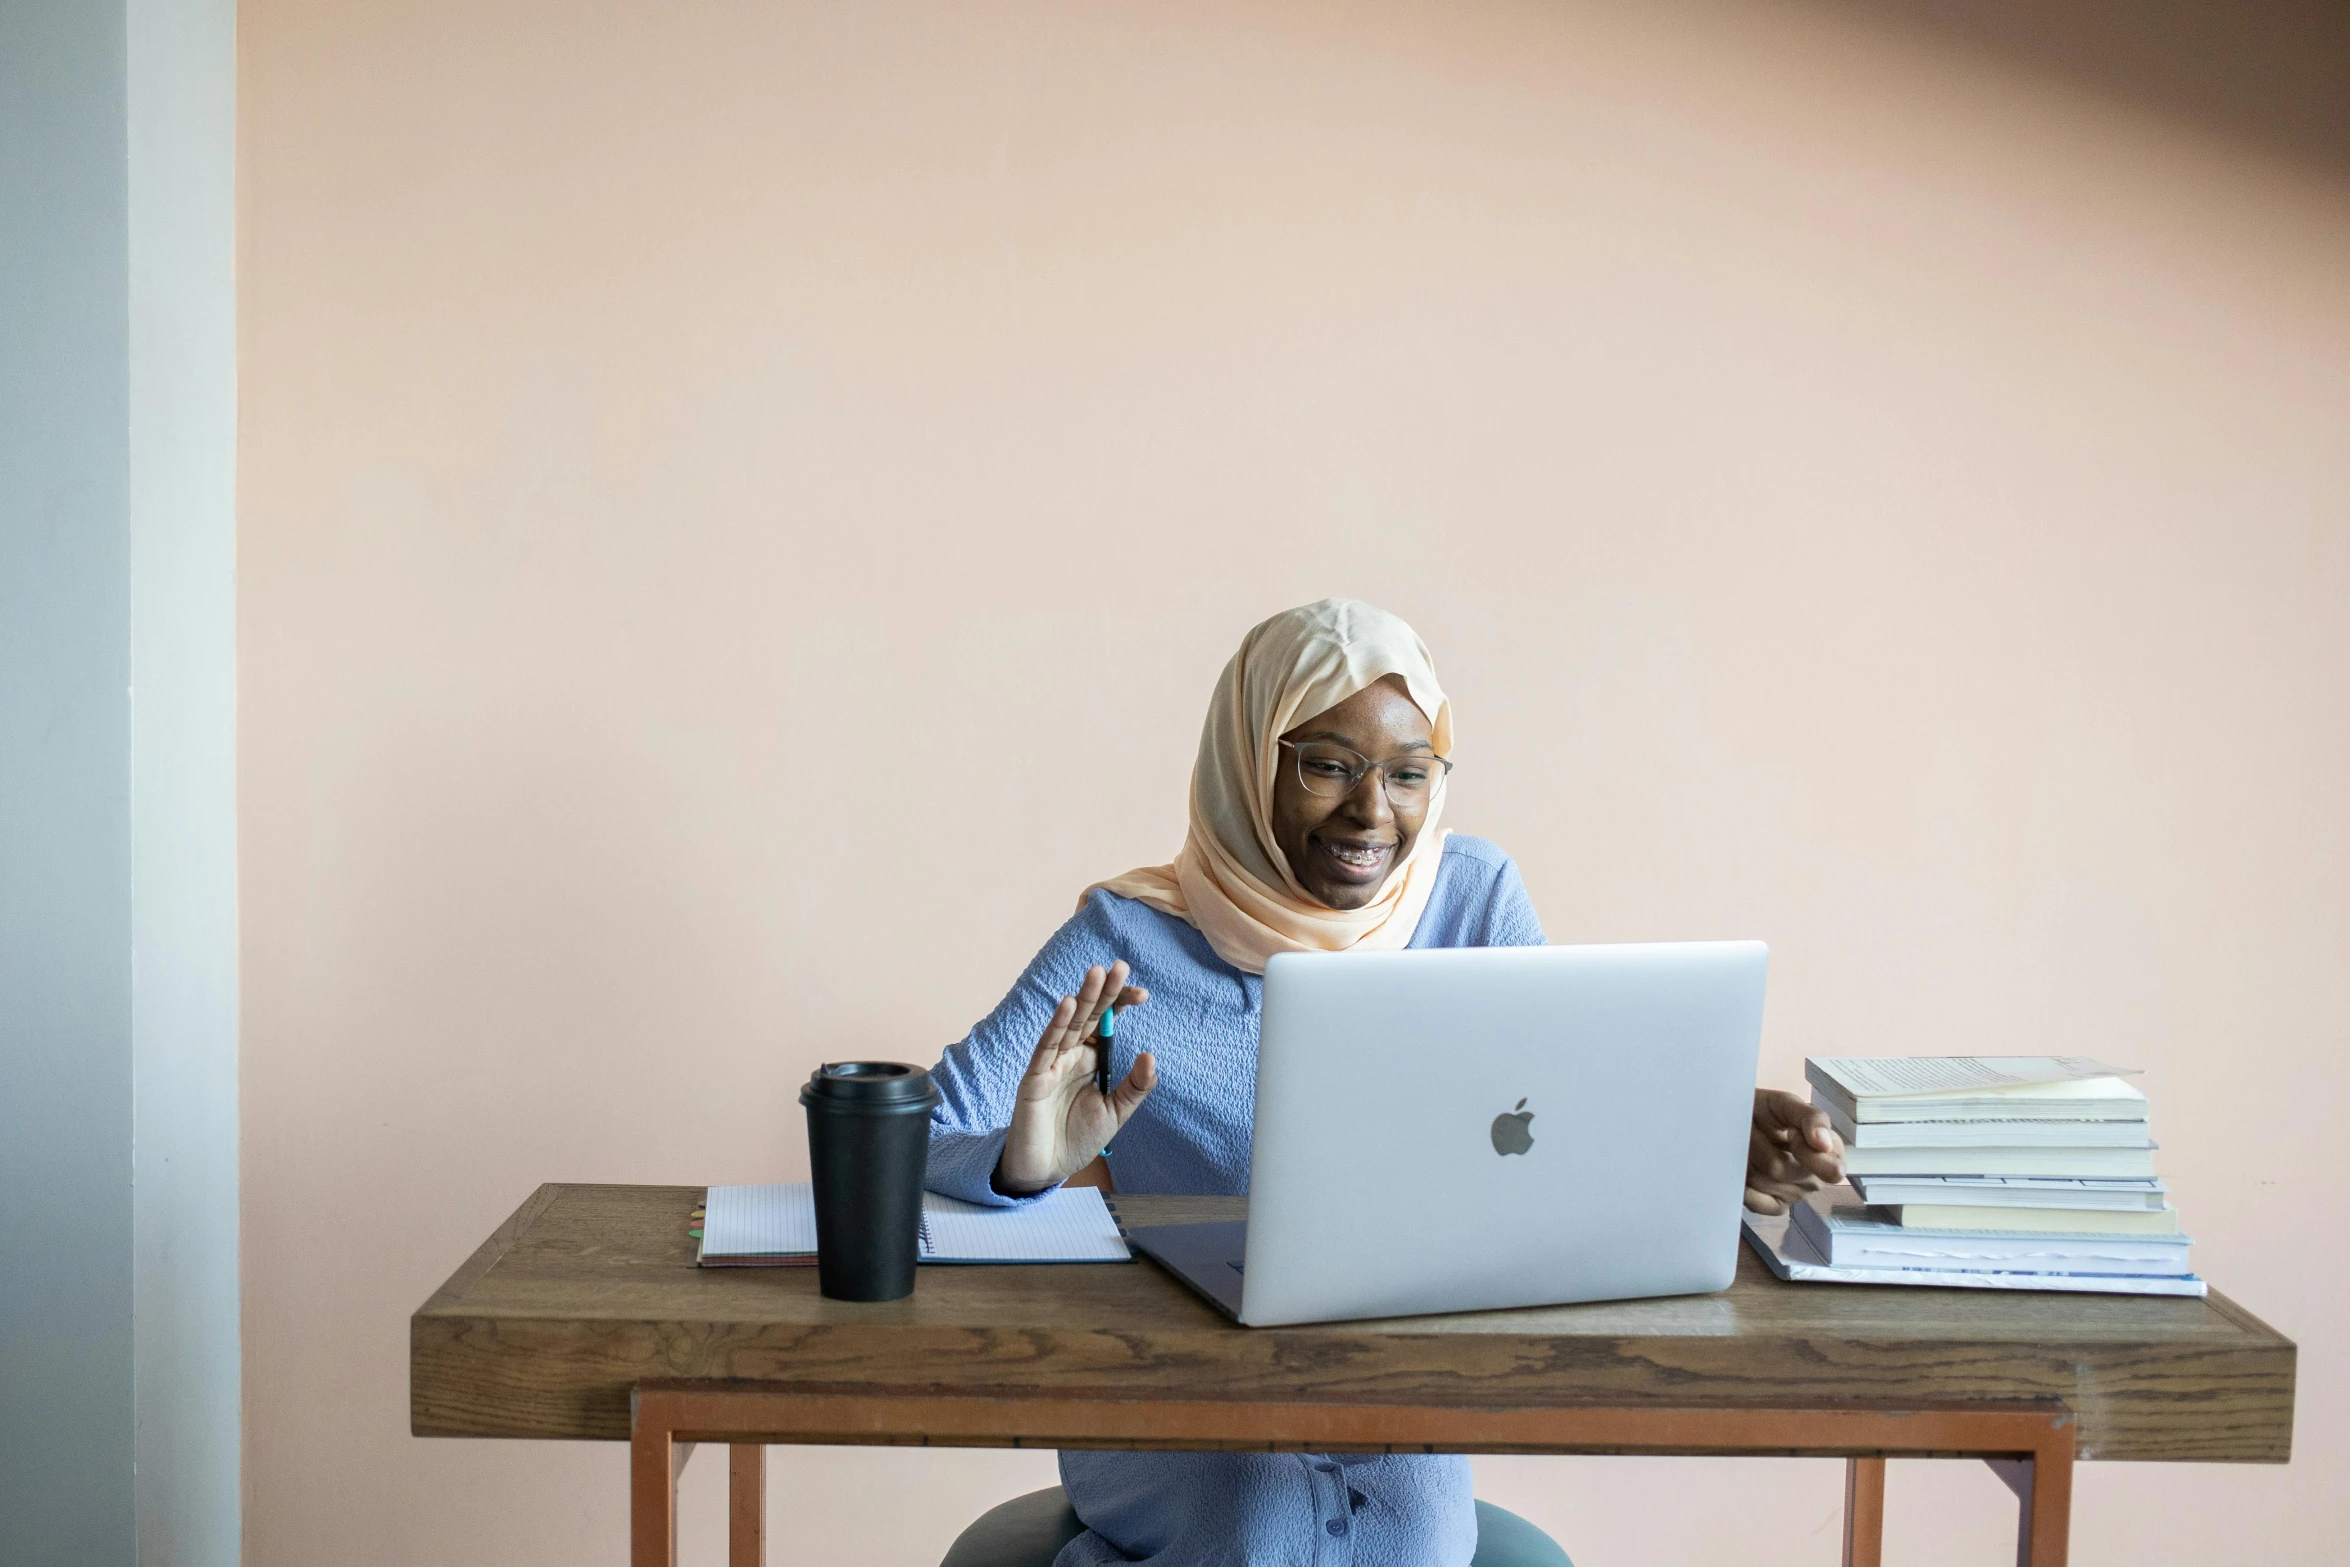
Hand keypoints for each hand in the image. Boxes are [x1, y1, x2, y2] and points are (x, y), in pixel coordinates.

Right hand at [995, 961, 1155, 1195]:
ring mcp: (1052, 1063)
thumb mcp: (1116, 1112)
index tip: (1143, 994)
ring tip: (1096, 974)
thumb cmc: (1078, 1138)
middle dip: (1104, 991)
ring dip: (1082, 999)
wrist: (1048, 1169)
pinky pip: (1047, 1047)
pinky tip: (1068, 1005)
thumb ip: (1134, 1086)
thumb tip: (1150, 1055)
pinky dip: (1057, 1025)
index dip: (1121, 1004)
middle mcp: (1072, 1055)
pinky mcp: (1035, 1077)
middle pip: (1089, 1016)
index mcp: (1093, 1059)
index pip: (1107, 1022)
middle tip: (1119, 965)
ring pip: (1069, 1024)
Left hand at [1744, 1088, 1844, 1213]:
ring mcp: (1796, 1195)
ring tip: (1746, 1142)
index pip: (1831, 1170)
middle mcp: (1816, 1178)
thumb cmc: (1768, 1111)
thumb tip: (1823, 1143)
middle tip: (1755, 1129)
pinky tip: (1743, 1165)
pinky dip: (1743, 1183)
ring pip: (1761, 1180)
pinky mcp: (1775, 1206)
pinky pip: (1756, 1202)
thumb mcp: (1788, 1104)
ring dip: (1747, 1157)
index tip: (1790, 1132)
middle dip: (1761, 1145)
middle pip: (1781, 1170)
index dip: (1805, 1150)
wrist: (1739, 1117)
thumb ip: (1811, 1118)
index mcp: (1831, 1153)